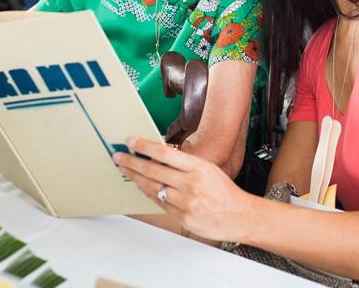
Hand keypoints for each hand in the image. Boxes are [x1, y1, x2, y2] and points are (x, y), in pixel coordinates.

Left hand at [114, 137, 255, 241]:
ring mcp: (185, 202)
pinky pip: (159, 203)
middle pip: (153, 170)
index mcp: (198, 167)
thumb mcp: (208, 169)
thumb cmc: (224, 191)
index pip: (165, 153)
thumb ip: (185, 164)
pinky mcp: (182, 217)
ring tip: (125, 170)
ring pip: (152, 188)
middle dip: (132, 162)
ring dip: (136, 178)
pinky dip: (148, 193)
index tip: (131, 142)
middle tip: (119, 156)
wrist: (239, 215)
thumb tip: (159, 156)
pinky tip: (141, 186)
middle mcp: (190, 184)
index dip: (145, 146)